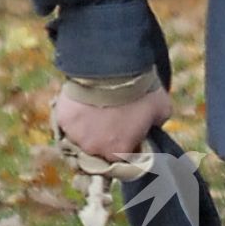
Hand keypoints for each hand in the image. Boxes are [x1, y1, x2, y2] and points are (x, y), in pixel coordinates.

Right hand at [53, 87, 172, 160]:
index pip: (121, 157)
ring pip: (80, 136)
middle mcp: (94, 149)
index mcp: (119, 152)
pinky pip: (67, 121)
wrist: (113, 68)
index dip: (125, 144)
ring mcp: (76, 135)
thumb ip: (156, 124)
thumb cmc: (141, 90)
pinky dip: (73, 114)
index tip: (127, 131)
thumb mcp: (162, 109)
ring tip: (94, 108)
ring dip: (87, 126)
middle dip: (104, 136)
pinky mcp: (63, 119)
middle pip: (98, 149)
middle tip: (110, 117)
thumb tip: (152, 125)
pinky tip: (80, 102)